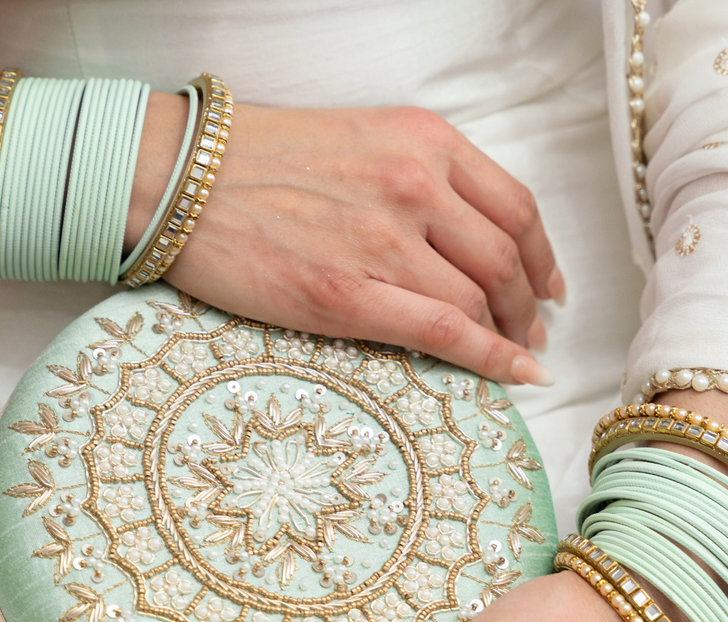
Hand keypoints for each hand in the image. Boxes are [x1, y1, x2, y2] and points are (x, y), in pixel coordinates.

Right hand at [129, 96, 563, 385]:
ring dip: (509, 335)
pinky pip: (445, 333)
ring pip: (480, 300)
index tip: (548, 283)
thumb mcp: (358, 139)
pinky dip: (492, 358)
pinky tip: (515, 375)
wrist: (179, 177)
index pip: (514, 207)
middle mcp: (416, 185)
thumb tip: (459, 231)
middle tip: (531, 331)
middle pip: (506, 260)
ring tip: (512, 356)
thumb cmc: (256, 160)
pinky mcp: (348, 295)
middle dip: (529, 305)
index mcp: (422, 142)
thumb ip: (416, 175)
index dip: (542, 255)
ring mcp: (385, 242)